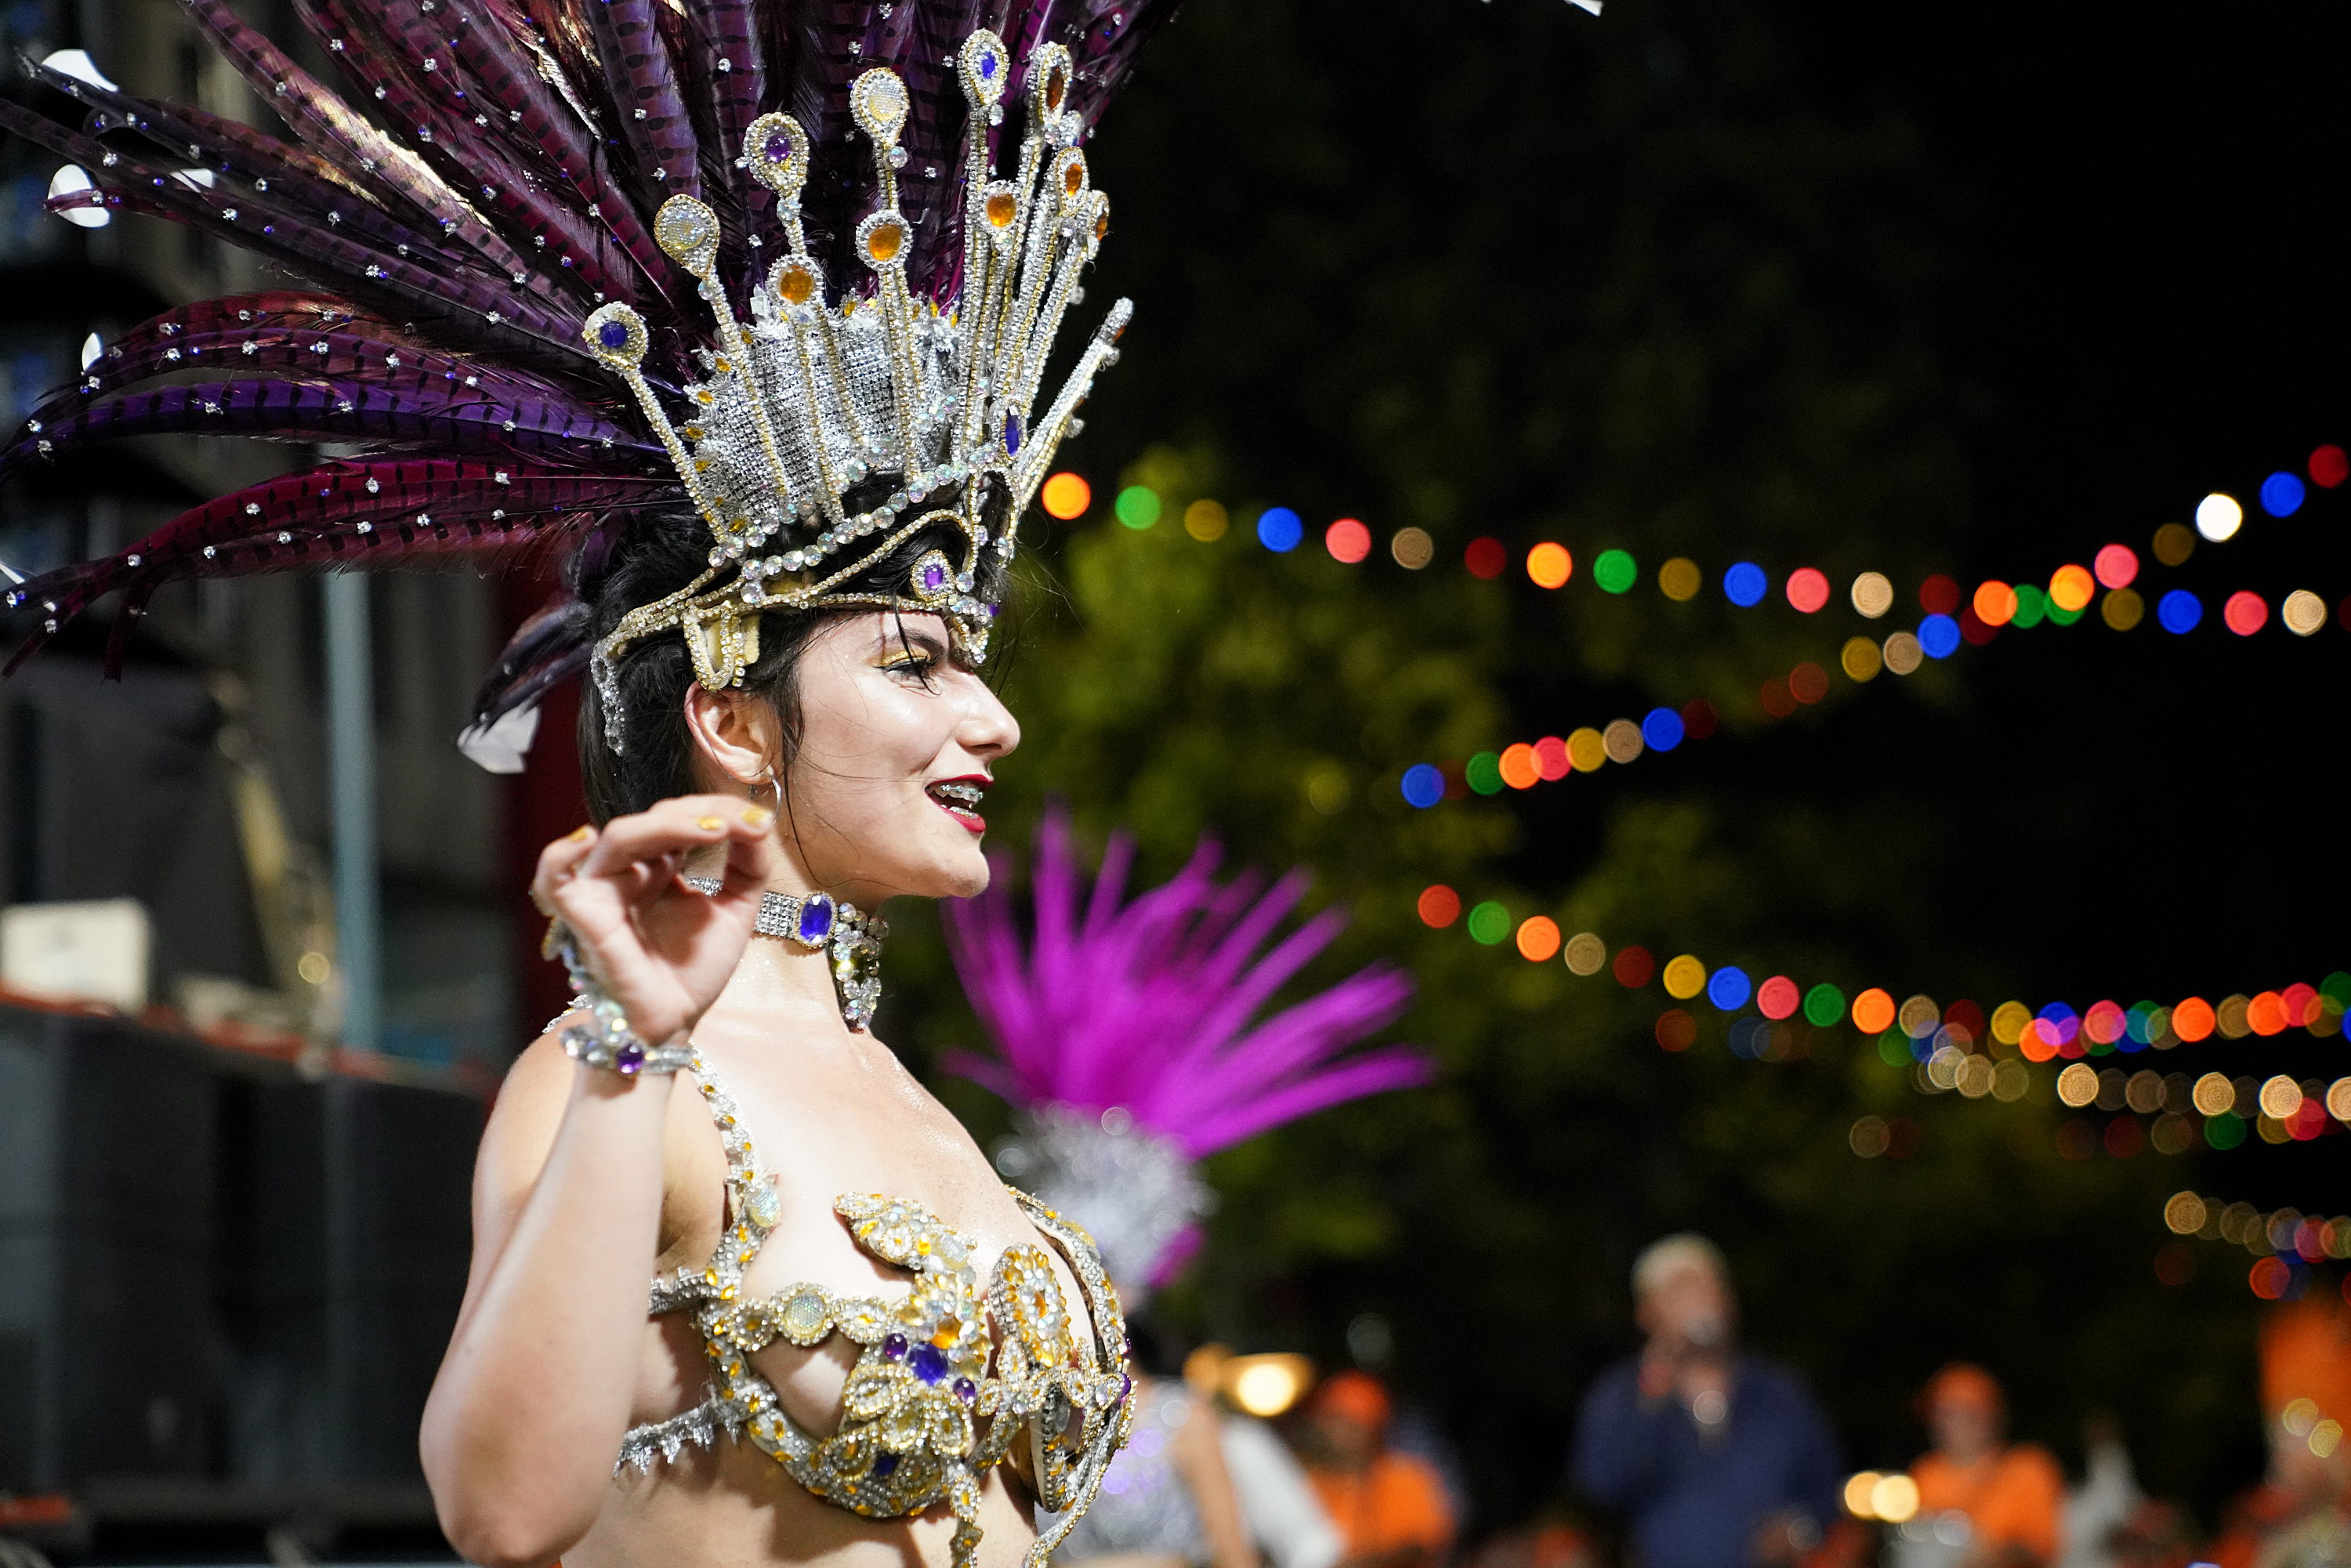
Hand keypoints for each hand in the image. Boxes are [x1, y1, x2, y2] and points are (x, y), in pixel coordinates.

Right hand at [533, 795, 778, 1047]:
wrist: (675, 1022)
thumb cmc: (693, 971)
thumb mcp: (735, 911)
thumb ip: (749, 866)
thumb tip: (758, 823)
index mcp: (659, 866)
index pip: (681, 819)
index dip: (718, 811)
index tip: (760, 822)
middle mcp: (628, 871)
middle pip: (656, 820)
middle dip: (702, 814)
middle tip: (743, 824)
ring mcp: (603, 891)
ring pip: (620, 837)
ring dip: (668, 825)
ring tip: (714, 829)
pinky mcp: (584, 918)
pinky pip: (554, 881)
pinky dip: (560, 855)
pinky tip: (586, 838)